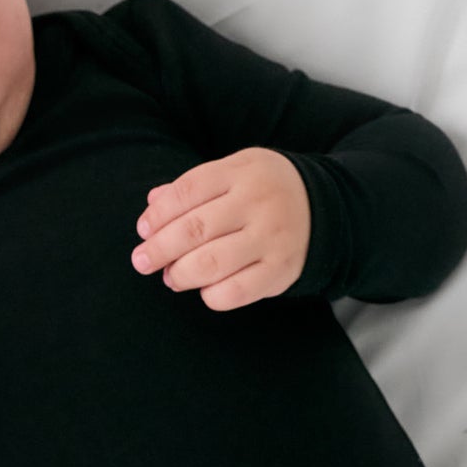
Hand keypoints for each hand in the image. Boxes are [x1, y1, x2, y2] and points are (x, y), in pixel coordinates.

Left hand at [130, 147, 309, 309]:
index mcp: (241, 171)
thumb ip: (193, 187)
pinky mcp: (280, 270)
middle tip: (142, 261)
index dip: (158, 214)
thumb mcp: (233, 173)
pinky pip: (234, 292)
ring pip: (210, 263)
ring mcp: (271, 237)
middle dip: (159, 249)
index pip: (186, 191)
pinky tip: (204, 289)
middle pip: (194, 229)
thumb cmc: (263, 192)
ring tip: (170, 277)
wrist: (324, 208)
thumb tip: (152, 205)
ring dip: (180, 274)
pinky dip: (210, 295)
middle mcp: (257, 202)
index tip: (143, 230)